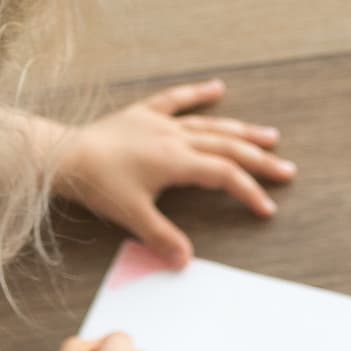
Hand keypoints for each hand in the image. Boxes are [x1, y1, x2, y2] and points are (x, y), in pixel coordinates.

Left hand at [59, 82, 296, 266]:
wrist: (63, 154)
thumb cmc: (97, 184)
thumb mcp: (131, 216)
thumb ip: (162, 237)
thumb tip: (186, 262)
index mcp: (176, 162)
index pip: (224, 176)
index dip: (249, 191)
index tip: (267, 208)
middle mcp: (175, 138)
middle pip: (228, 147)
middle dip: (260, 160)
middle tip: (287, 170)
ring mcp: (161, 122)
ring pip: (211, 125)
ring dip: (242, 131)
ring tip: (270, 136)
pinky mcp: (144, 113)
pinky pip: (177, 100)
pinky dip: (198, 94)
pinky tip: (219, 88)